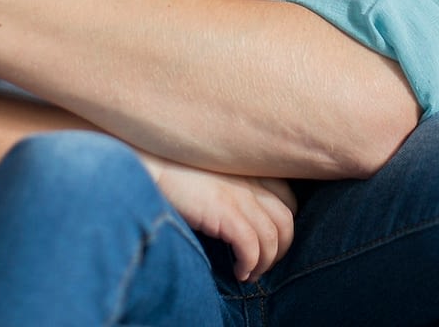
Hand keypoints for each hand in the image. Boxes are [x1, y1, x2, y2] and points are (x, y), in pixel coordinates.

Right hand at [144, 156, 295, 281]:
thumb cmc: (178, 173)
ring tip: (248, 274)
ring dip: (264, 264)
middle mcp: (251, 180)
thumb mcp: (216, 175)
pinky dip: (249, 264)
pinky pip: (251, 246)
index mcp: (251, 170)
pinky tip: (238, 271)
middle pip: (286, 221)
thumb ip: (234, 188)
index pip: (288, 200)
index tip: (266, 243)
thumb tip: (241, 223)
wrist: (150, 164)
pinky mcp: (224, 211)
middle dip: (280, 250)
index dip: (282, 227)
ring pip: (273, 238)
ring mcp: (240, 195)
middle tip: (261, 265)